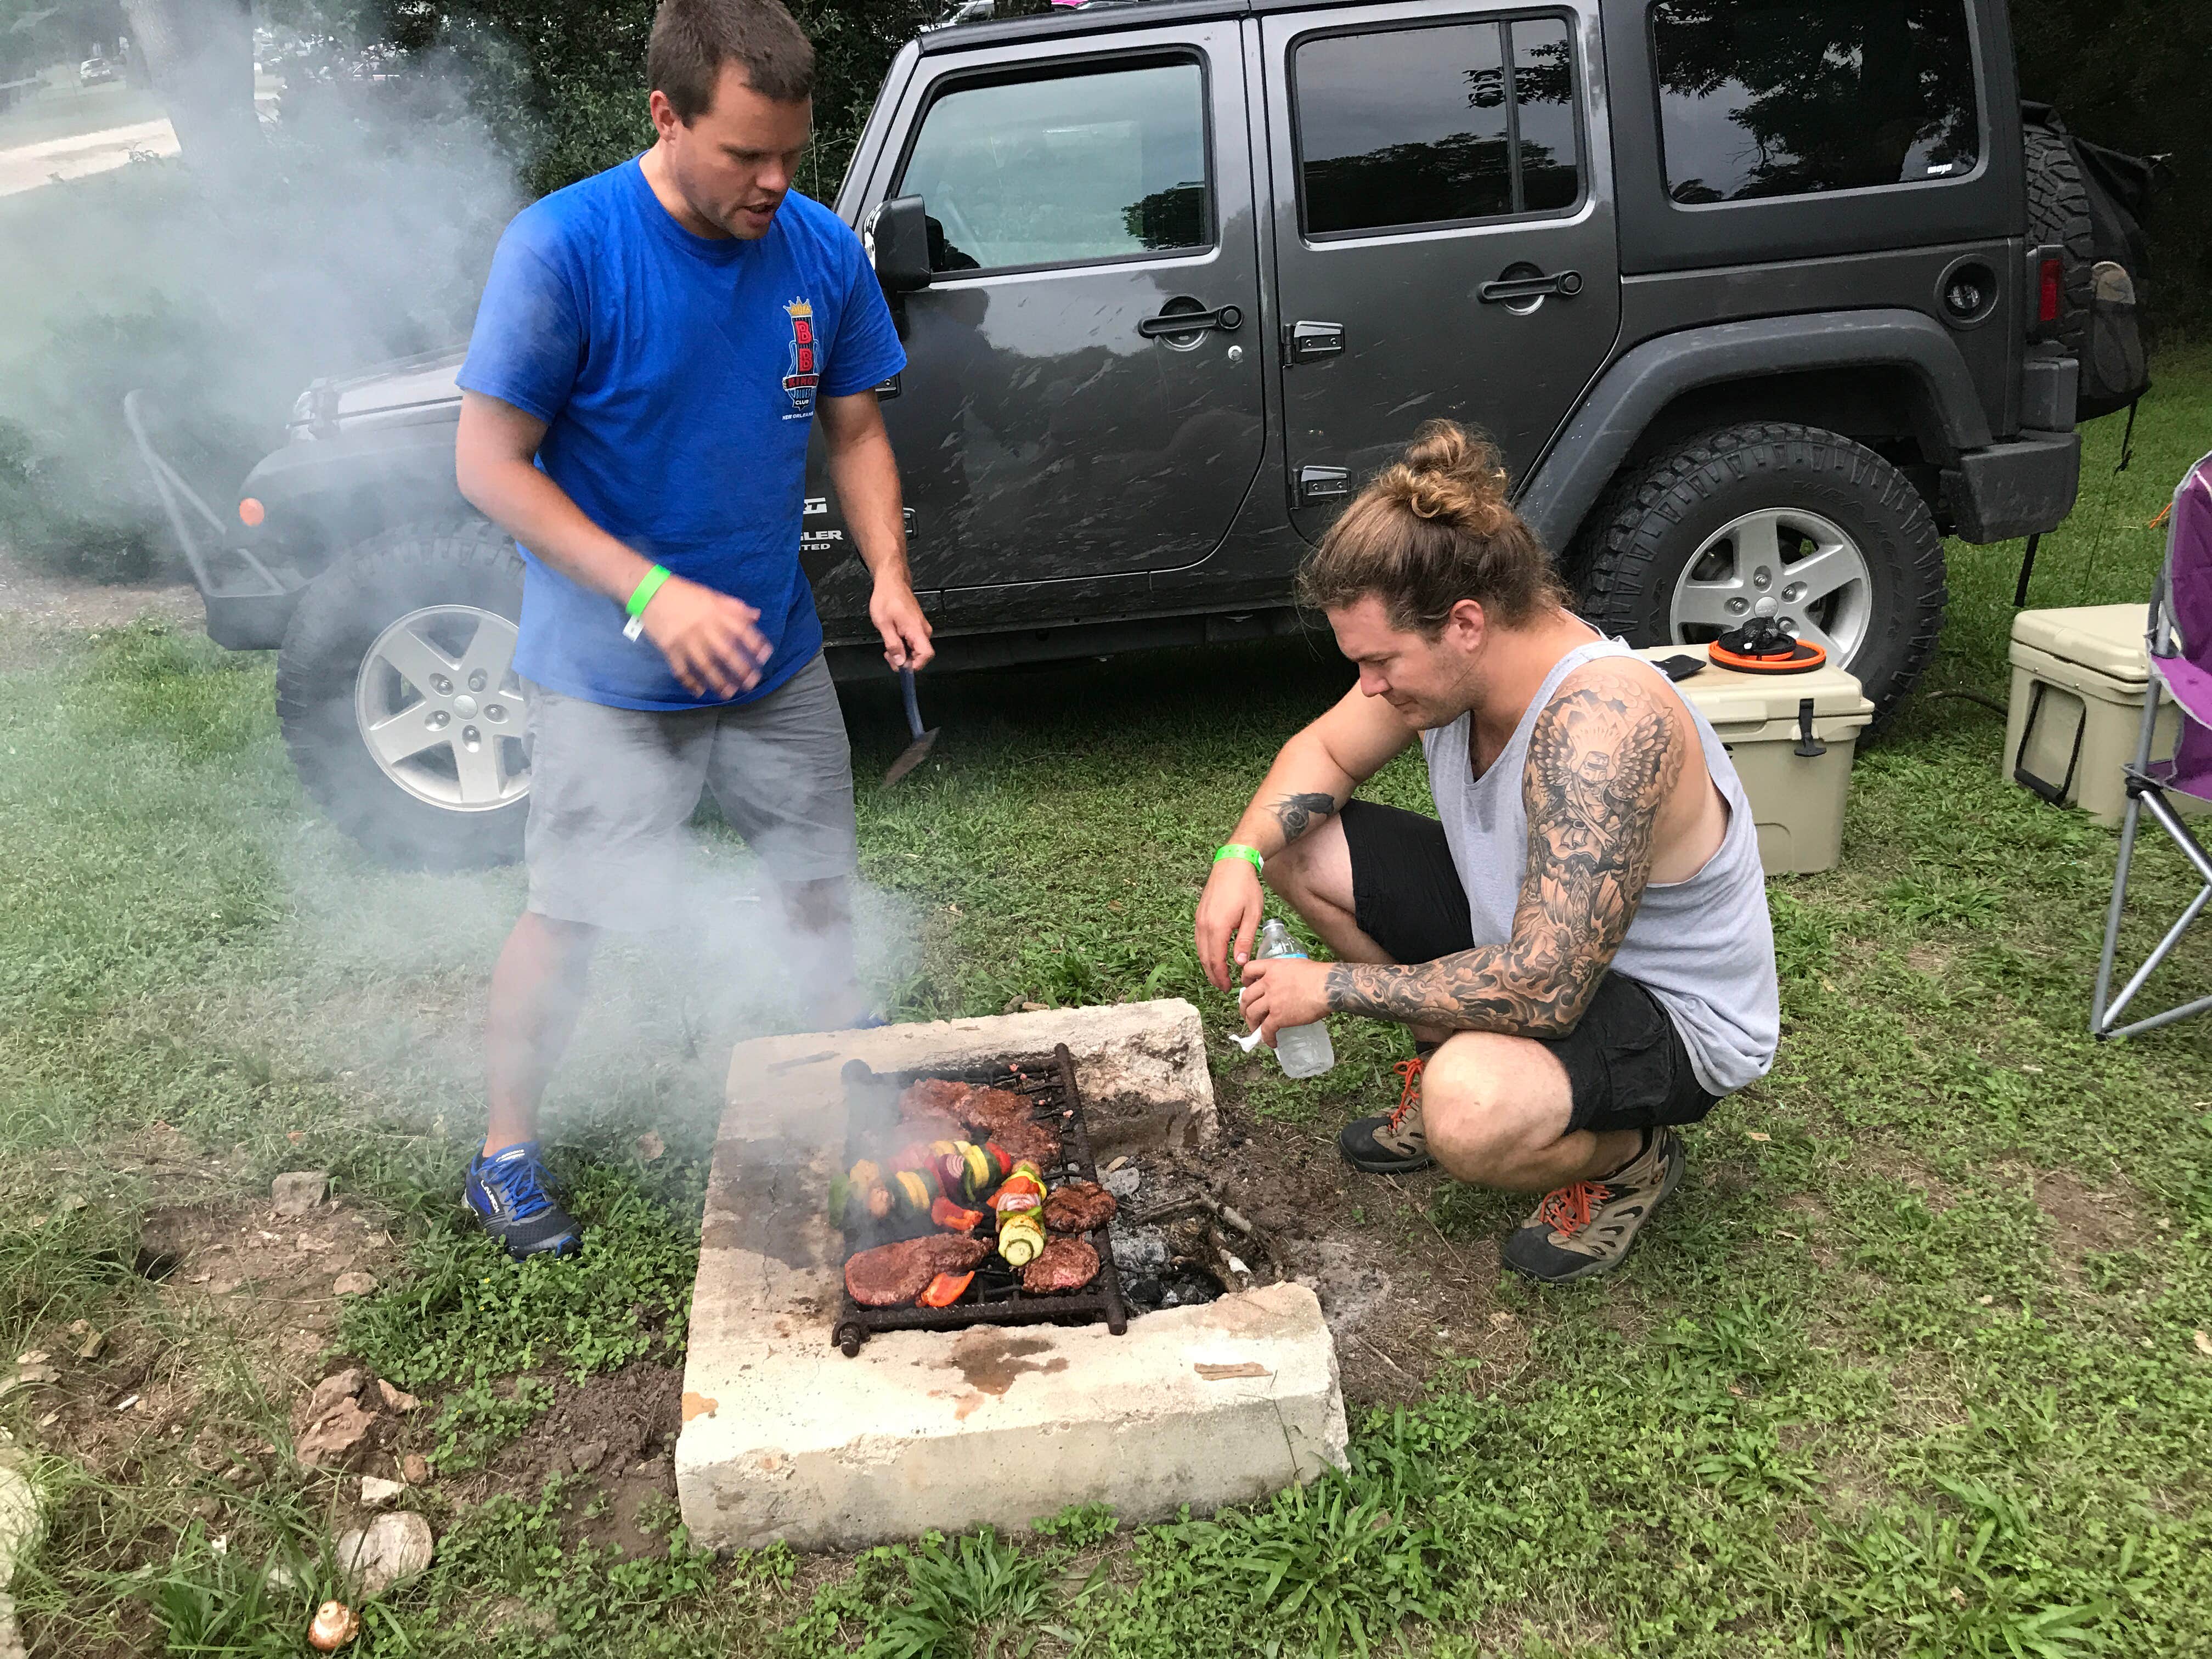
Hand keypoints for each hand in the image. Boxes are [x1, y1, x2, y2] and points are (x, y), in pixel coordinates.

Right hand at [639, 573, 772, 698]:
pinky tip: (698, 692)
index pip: (741, 629)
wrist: (651, 591)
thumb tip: (756, 615)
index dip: (755, 643)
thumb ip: (734, 607)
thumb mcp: (712, 594)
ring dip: (719, 682)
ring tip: (729, 693)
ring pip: (705, 665)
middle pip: (726, 652)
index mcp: (716, 613)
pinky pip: (681, 670)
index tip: (765, 656)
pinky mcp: (669, 648)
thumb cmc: (684, 593)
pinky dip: (690, 682)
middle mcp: (704, 628)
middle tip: (752, 683)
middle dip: (741, 669)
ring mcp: (686, 640)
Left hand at [869, 576, 934, 670]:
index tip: (903, 668)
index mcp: (916, 629)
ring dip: (903, 653)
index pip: (926, 655)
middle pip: (921, 655)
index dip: (915, 665)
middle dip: (905, 660)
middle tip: (890, 656)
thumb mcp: (884, 624)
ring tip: (889, 646)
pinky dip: (903, 645)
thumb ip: (893, 644)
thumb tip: (900, 661)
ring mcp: (921, 628)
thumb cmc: (888, 597)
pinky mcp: (917, 627)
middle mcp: (922, 630)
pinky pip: (914, 642)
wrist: (891, 582)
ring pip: (916, 650)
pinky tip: (893, 639)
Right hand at [1195, 856, 1265, 992]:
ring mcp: (1199, 920)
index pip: (1216, 961)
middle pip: (1205, 959)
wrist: (1232, 864)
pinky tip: (1213, 956)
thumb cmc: (1246, 888)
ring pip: (1200, 950)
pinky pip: (1199, 940)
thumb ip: (1245, 940)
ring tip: (1219, 976)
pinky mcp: (1199, 915)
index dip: (1221, 977)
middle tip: (1224, 988)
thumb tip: (1240, 963)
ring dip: (1208, 966)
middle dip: (1213, 976)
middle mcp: (1204, 926)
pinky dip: (1205, 953)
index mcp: (1217, 928)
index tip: (1229, 988)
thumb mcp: (1252, 915)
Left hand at [1238, 955, 1333, 1044]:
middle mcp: (1268, 983)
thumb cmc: (1320, 975)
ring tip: (1256, 1030)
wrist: (1328, 986)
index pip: (1248, 970)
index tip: (1247, 986)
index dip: (1245, 980)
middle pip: (1246, 996)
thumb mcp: (1297, 965)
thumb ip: (1286, 972)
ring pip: (1252, 1014)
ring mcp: (1272, 1001)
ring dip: (1251, 1023)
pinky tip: (1272, 1042)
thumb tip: (1289, 982)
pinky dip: (1266, 1038)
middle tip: (1248, 1013)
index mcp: (1272, 968)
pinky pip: (1266, 1030)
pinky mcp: (1278, 1017)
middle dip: (1244, 1007)